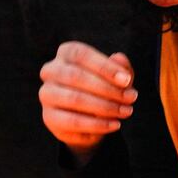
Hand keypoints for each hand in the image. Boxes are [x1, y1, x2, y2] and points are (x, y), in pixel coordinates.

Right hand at [39, 42, 137, 157]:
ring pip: (74, 99)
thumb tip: (120, 59)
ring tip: (125, 112)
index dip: (105, 67)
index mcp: (66, 52)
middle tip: (130, 98)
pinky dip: (98, 124)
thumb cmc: (104, 87)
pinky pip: (73, 121)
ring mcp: (47, 94)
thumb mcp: (117, 75)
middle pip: (76, 76)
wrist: (89, 119)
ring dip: (105, 106)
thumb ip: (120, 66)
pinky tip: (115, 124)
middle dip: (107, 88)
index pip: (81, 55)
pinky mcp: (49, 117)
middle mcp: (51, 70)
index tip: (127, 80)